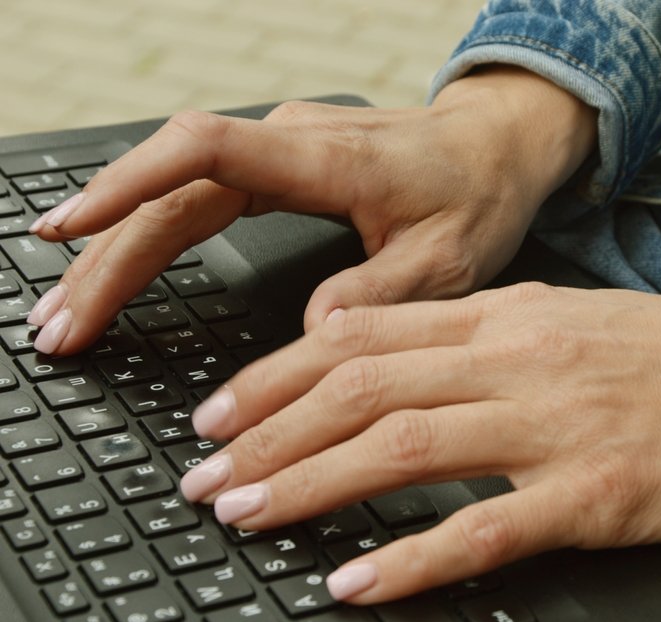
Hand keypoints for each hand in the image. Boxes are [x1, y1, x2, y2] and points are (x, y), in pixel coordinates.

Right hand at [25, 67, 596, 353]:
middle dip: (107, 255)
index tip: (73, 229)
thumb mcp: (448, 259)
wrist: (495, 148)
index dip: (133, 185)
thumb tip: (314, 334)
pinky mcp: (279, 164)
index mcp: (327, 158)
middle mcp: (291, 143)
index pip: (206, 151)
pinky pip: (197, 193)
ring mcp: (280, 149)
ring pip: (176, 192)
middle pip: (171, 188)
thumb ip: (381, 293)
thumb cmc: (477, 195)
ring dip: (115, 249)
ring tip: (67, 309)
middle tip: (61, 326)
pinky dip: (149, 231)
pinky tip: (114, 262)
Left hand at [178, 283, 660, 603]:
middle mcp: (524, 359)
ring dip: (307, 482)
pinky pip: (482, 527)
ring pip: (400, 445)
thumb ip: (497, 338)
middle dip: (264, 429)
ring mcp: (560, 425)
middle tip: (201, 470)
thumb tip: (410, 361)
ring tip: (242, 512)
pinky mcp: (601, 495)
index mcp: (518, 314)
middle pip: (361, 386)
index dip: (277, 372)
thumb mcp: (586, 324)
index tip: (223, 407)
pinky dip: (409, 558)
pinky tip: (355, 582)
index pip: (366, 332)